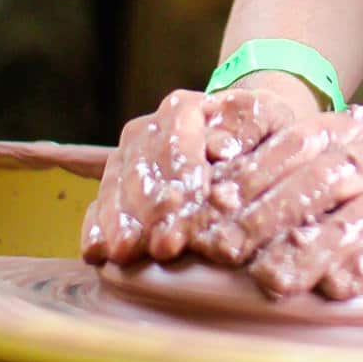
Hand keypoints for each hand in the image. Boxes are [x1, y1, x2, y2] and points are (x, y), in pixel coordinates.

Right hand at [81, 87, 297, 264]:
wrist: (243, 139)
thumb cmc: (259, 132)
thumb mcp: (266, 120)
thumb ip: (246, 128)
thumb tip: (221, 149)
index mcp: (183, 108)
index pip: (177, 138)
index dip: (181, 173)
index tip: (190, 205)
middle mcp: (148, 129)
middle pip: (141, 166)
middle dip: (151, 207)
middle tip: (162, 245)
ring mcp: (126, 159)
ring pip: (115, 185)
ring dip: (121, 221)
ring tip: (126, 253)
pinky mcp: (114, 188)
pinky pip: (99, 205)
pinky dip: (96, 227)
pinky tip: (97, 251)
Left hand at [199, 105, 362, 307]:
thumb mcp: (342, 171)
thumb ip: (289, 176)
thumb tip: (211, 190)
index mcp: (355, 131)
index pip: (296, 144)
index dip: (249, 174)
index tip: (210, 208)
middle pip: (318, 180)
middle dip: (264, 216)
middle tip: (220, 250)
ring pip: (353, 220)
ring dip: (306, 252)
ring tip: (268, 280)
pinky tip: (333, 288)